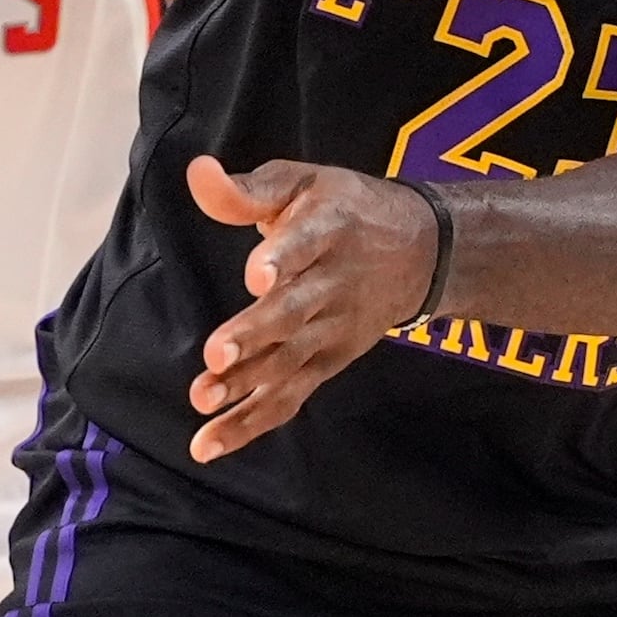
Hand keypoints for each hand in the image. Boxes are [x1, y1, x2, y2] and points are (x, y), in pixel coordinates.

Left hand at [183, 156, 436, 462]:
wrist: (421, 252)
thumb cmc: (343, 210)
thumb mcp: (301, 182)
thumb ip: (246, 190)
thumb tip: (196, 173)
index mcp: (328, 230)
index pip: (305, 245)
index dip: (282, 258)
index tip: (256, 274)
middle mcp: (332, 285)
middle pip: (294, 313)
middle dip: (255, 334)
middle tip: (216, 353)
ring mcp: (331, 331)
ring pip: (288, 363)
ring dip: (245, 384)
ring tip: (203, 398)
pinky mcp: (326, 363)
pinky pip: (287, 398)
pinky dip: (249, 422)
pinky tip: (207, 443)